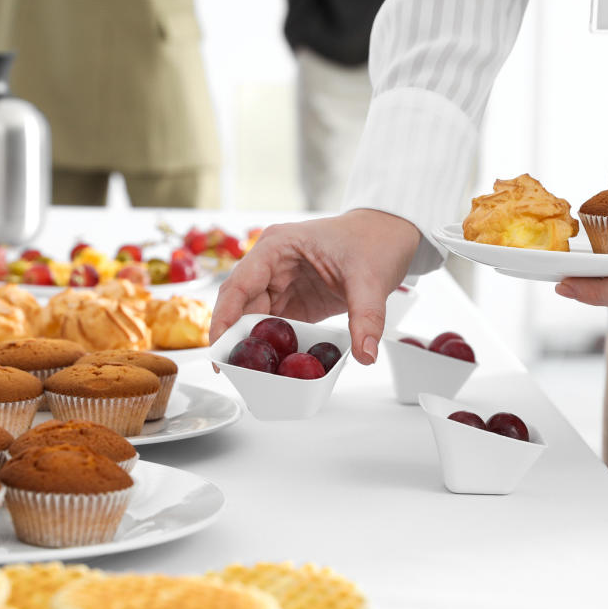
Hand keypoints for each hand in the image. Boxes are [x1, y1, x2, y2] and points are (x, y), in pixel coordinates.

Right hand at [209, 209, 420, 363]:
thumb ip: (366, 318)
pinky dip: (273, 345)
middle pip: (240, 305)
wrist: (389, 234)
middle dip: (234, 337)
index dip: (224, 318)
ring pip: (254, 318)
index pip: (239, 285)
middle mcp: (271, 264)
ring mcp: (281, 282)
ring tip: (250, 374)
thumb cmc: (373, 240)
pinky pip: (275, 326)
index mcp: (278, 247)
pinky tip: (273, 365)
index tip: (218, 348)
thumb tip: (365, 355)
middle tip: (230, 371)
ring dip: (252, 344)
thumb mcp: (370, 279)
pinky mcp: (294, 300)